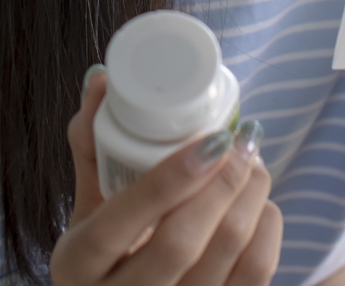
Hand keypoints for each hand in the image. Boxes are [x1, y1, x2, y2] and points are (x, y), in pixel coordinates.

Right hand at [51, 68, 280, 285]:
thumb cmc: (105, 259)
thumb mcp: (87, 213)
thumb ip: (93, 148)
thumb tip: (101, 79)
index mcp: (78, 264)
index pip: (121, 221)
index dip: (169, 178)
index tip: (209, 139)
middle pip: (179, 244)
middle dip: (221, 184)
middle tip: (242, 142)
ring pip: (224, 260)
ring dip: (250, 201)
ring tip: (254, 163)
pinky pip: (253, 280)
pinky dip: (266, 234)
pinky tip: (262, 206)